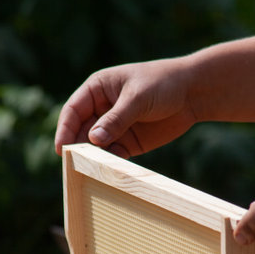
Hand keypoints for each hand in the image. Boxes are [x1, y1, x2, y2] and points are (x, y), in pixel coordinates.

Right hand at [55, 58, 195, 157]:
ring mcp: (115, 127)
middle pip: (81, 131)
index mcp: (97, 90)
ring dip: (93, 157)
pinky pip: (114, 155)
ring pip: (96, 146)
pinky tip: (111, 170)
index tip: (62, 148)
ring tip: (92, 168)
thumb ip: (116, 119)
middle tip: (75, 163)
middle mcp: (102, 109)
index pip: (73, 110)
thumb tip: (93, 140)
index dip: (65, 129)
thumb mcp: (137, 97)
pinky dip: (110, 163)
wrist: (193, 93)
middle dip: (78, 146)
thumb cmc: (163, 83)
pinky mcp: (129, 142)